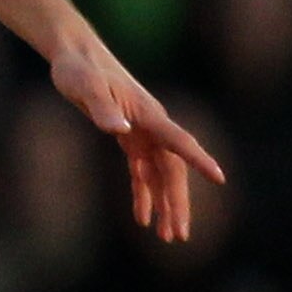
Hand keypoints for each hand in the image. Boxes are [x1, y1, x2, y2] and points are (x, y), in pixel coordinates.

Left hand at [49, 28, 224, 243]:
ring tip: (167, 236)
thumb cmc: (78, 68)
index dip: (199, 160)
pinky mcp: (128, 137)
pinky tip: (142, 218)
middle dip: (177, 202)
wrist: (72, 55)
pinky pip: (141, 171)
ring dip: (164, 204)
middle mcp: (151, 125)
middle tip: (179, 235)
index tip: (219, 179)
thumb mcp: (84, 86)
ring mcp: (141, 132)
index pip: (179, 141)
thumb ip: (102, 108)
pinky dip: (143, 194)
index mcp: (148, 113)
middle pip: (172, 169)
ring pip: (160, 175)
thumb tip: (120, 129)